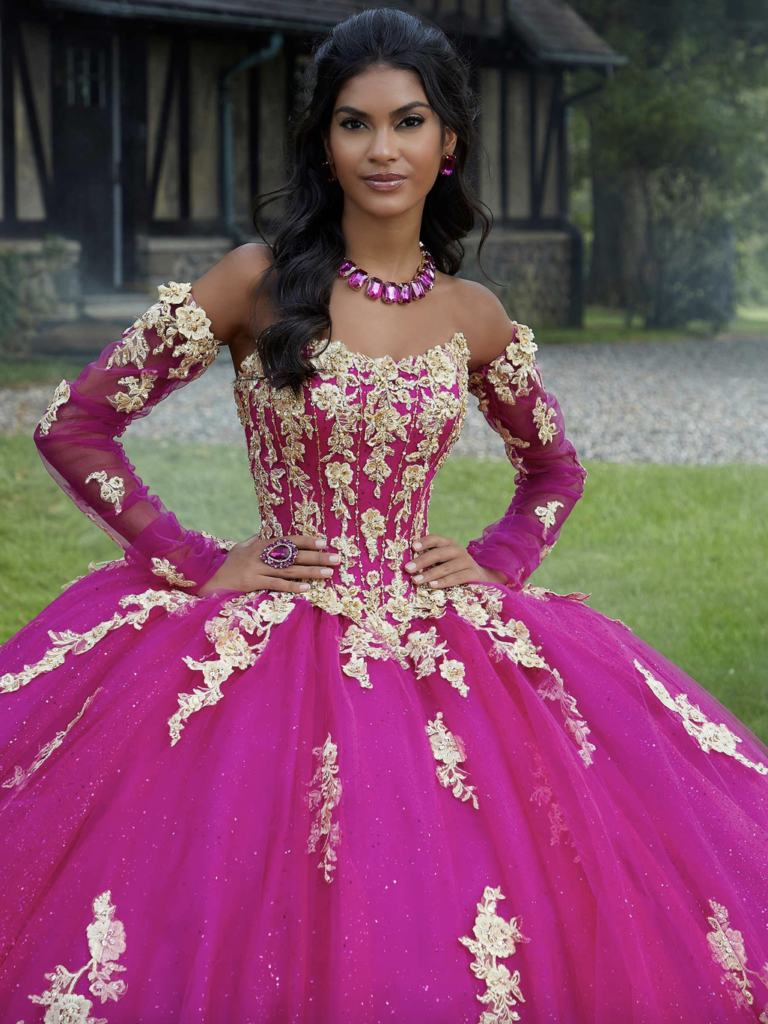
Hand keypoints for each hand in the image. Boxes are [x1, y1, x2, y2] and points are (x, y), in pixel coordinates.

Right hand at [197, 534, 339, 595]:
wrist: (209, 581)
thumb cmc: (228, 564)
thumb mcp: (242, 547)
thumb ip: (257, 539)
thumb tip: (269, 529)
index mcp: (260, 544)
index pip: (288, 540)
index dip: (306, 540)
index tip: (323, 541)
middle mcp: (260, 555)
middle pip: (293, 555)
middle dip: (316, 556)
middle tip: (336, 558)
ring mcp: (256, 569)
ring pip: (289, 570)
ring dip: (311, 572)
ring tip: (328, 573)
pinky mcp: (252, 583)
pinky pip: (276, 585)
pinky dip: (292, 587)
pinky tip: (306, 588)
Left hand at [403, 534, 506, 588]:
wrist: (481, 577)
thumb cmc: (454, 568)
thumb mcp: (444, 560)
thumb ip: (430, 558)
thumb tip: (408, 563)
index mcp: (449, 543)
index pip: (435, 539)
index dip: (424, 542)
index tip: (412, 547)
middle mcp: (458, 550)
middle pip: (438, 554)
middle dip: (421, 561)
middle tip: (408, 569)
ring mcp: (467, 561)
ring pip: (445, 568)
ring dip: (429, 574)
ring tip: (416, 580)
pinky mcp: (473, 574)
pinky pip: (456, 578)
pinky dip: (443, 582)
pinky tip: (432, 586)